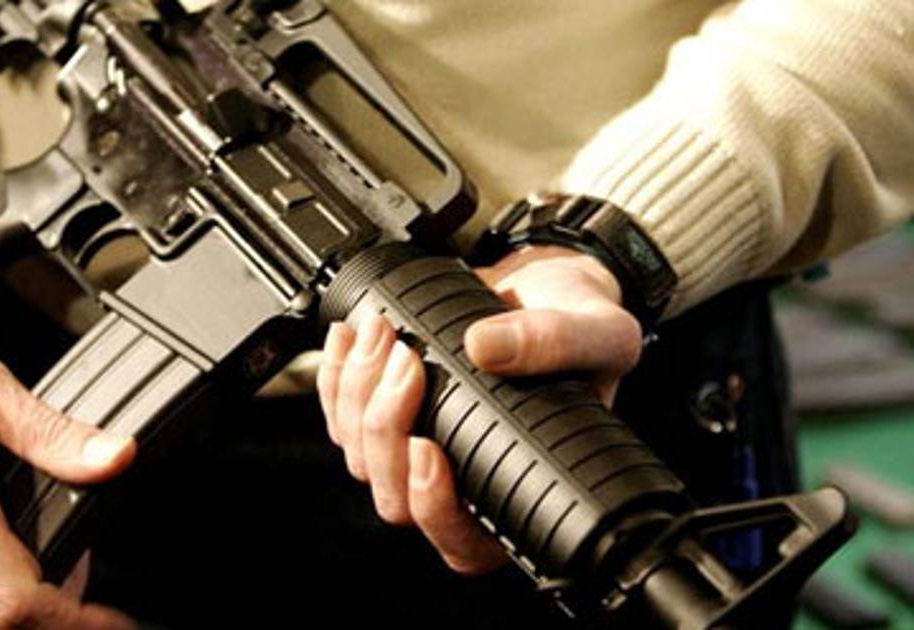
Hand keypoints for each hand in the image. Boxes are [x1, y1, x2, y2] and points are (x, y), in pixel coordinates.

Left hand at [316, 246, 642, 574]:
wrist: (547, 289)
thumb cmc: (582, 330)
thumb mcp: (601, 334)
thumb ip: (558, 343)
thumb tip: (485, 348)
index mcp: (516, 491)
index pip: (463, 542)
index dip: (434, 508)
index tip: (428, 449)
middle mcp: (462, 482)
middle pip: (395, 496)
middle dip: (386, 428)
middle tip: (408, 360)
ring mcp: (418, 449)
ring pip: (361, 457)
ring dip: (358, 395)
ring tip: (384, 333)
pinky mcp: (387, 412)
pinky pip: (342, 416)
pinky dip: (336, 378)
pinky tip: (350, 339)